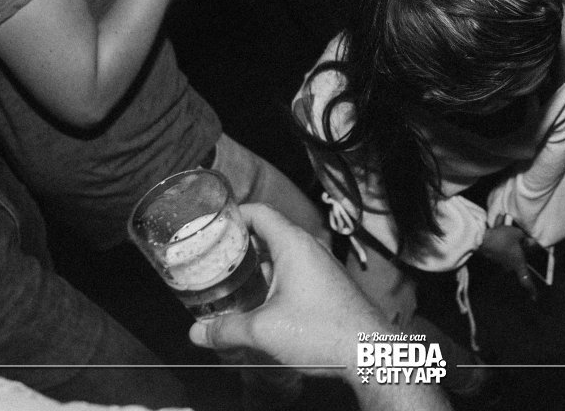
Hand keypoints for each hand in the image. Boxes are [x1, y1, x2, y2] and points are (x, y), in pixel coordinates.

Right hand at [189, 204, 390, 372]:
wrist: (368, 352)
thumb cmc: (323, 331)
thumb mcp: (264, 331)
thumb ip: (226, 330)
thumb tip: (196, 333)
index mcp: (294, 244)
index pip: (259, 212)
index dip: (232, 214)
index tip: (211, 225)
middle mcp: (309, 249)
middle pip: (267, 233)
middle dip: (238, 244)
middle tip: (212, 257)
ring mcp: (320, 266)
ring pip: (280, 255)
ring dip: (255, 265)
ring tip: (228, 281)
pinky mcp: (327, 285)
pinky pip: (294, 271)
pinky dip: (272, 279)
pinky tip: (257, 302)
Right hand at [480, 223, 537, 299]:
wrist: (481, 238)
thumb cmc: (503, 239)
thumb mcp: (518, 234)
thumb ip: (525, 239)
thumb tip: (530, 242)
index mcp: (517, 264)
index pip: (526, 280)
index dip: (531, 290)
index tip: (535, 298)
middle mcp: (507, 265)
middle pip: (516, 258)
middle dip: (517, 244)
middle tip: (517, 234)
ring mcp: (497, 260)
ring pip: (505, 247)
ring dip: (505, 235)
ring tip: (503, 220)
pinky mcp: (489, 253)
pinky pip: (497, 242)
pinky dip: (497, 232)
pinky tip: (497, 220)